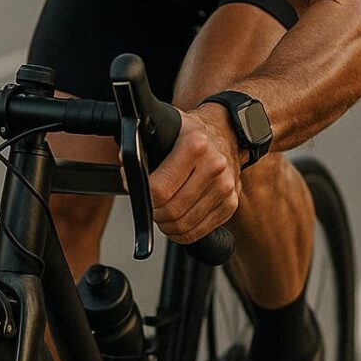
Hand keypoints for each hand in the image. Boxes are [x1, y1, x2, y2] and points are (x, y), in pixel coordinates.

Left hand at [148, 105, 243, 243]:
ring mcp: (224, 187)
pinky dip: (182, 233)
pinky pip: (198, 232)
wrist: (225, 133)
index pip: (159, 189)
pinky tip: (176, 221)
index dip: (142, 193)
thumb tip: (129, 172)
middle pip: (170, 210)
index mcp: (195, 146)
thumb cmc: (191, 133)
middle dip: (153, 211)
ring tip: (162, 211)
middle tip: (150, 203)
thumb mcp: (166, 127)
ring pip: (183, 225)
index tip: (138, 188)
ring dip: (166, 224)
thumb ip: (145, 147)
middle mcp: (213, 167)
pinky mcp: (230, 204)